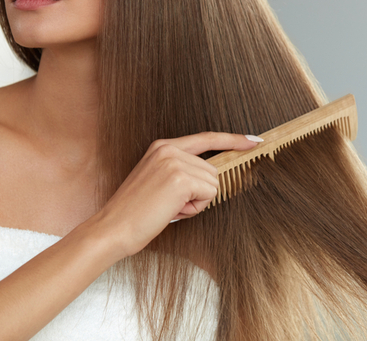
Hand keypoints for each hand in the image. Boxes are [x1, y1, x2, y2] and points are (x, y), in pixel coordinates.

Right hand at [95, 132, 259, 259]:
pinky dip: (196, 208)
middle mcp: (169, 148)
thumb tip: (212, 175)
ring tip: (170, 207)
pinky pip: (209, 194)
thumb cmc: (136, 212)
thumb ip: (183, 170)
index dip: (232, 139)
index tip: (253, 140)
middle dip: (200, 192)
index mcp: (162, 146)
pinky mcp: (180, 178)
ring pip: (213, 183)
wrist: (113, 228)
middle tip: (173, 204)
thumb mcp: (158, 180)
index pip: (206, 138)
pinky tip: (173, 210)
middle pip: (213, 169)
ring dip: (197, 201)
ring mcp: (174, 161)